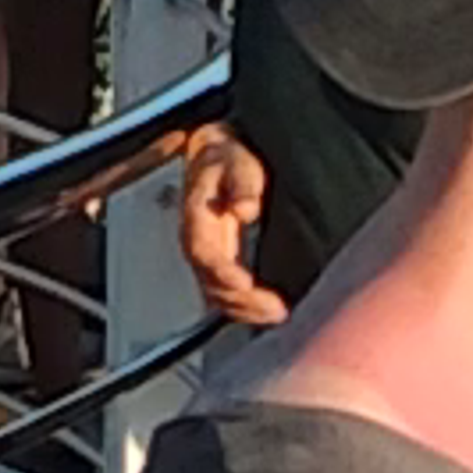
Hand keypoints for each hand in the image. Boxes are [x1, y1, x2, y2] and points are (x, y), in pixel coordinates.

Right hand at [179, 123, 287, 333]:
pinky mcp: (219, 262)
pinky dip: (243, 308)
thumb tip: (245, 210)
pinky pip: (224, 294)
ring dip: (243, 310)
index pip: (201, 250)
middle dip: (240, 301)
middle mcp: (197, 240)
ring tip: (276, 315)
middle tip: (274, 309)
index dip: (221, 271)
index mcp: (196, 215)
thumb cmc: (229, 159)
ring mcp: (207, 254)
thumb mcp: (238, 162)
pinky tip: (267, 312)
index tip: (245, 285)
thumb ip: (243, 183)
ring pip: (216, 294)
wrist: (218, 157)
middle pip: (209, 281)